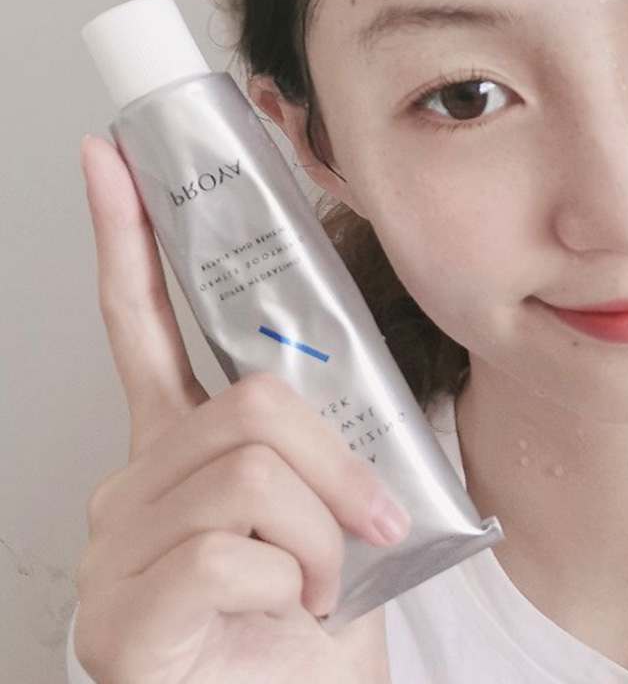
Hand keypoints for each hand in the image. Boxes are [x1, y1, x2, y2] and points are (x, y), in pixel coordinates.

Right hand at [73, 135, 406, 683]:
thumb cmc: (315, 613)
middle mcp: (133, 485)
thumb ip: (318, 431)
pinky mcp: (125, 615)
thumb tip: (344, 368)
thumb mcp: (328, 502)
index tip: (110, 159)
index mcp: (178, 445)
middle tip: (369, 520)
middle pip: (246, 403)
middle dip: (333, 464)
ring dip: (324, 535)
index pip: (143, 320)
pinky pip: (236, 553)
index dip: (128, 236)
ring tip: (322, 584)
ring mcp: (117, 551)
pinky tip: (286, 617)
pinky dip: (298, 584)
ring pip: (252, 474)